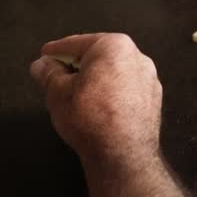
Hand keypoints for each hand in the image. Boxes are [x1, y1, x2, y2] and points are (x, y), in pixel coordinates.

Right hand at [30, 33, 162, 164]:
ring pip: (116, 72)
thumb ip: (49, 73)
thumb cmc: (89, 116)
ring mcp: (150, 78)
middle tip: (58, 73)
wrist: (124, 153)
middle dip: (79, 63)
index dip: (58, 49)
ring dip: (97, 78)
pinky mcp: (154, 98)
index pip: (78, 43)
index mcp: (115, 46)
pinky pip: (127, 87)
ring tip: (77, 91)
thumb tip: (42, 64)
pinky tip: (100, 105)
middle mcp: (138, 56)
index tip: (46, 54)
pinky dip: (112, 91)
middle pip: (100, 55)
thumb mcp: (58, 93)